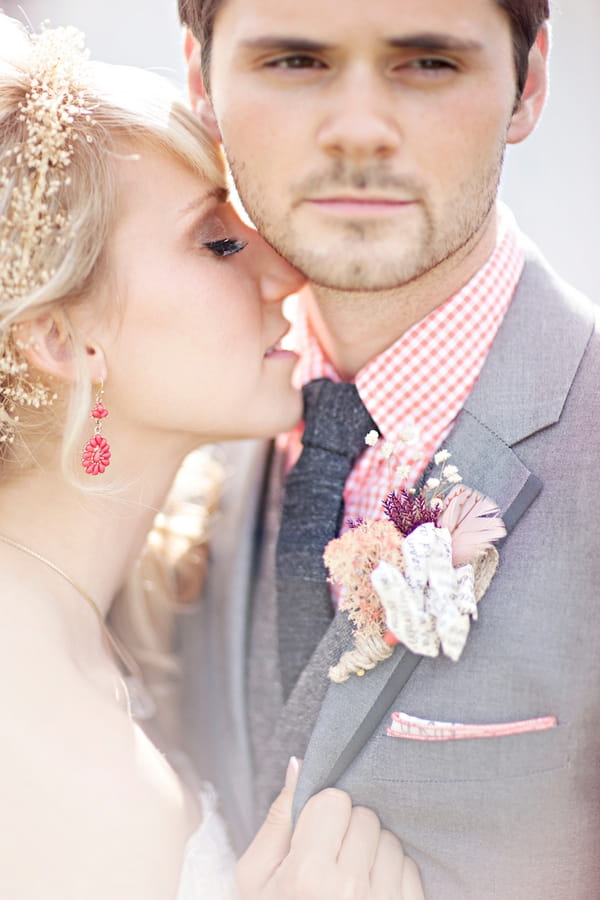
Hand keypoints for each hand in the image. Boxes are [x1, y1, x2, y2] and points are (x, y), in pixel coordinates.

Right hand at [237, 760, 424, 899]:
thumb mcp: (255, 878)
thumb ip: (278, 819)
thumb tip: (300, 765)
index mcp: (308, 876)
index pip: (335, 800)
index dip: (322, 814)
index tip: (312, 836)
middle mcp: (351, 891)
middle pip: (366, 817)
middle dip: (348, 831)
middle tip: (329, 861)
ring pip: (390, 839)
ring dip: (372, 852)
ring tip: (348, 881)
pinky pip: (409, 867)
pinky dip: (391, 874)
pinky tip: (368, 895)